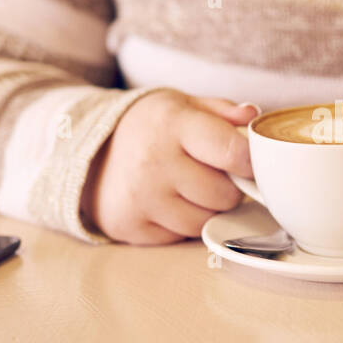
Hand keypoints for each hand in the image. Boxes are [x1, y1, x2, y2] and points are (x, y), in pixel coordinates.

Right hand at [81, 90, 257, 243]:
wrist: (90, 152)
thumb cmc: (149, 127)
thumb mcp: (183, 105)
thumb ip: (222, 111)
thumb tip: (252, 117)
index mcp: (172, 124)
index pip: (233, 153)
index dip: (250, 162)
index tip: (248, 162)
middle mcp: (153, 162)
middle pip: (224, 195)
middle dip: (228, 188)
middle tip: (212, 174)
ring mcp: (140, 198)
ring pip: (206, 221)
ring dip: (207, 209)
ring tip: (190, 188)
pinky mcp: (130, 226)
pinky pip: (180, 237)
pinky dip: (182, 224)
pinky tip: (169, 203)